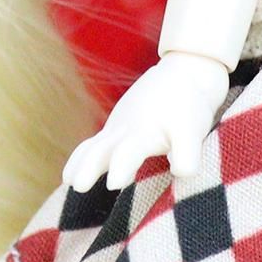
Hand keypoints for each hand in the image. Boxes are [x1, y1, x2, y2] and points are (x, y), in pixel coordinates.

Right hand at [62, 50, 229, 191]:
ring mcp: (115, 129)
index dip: (122, 166)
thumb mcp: (193, 130)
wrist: (182, 76)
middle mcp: (124, 131)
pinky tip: (70, 176)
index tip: (114, 183)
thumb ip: (187, 153)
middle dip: (89, 166)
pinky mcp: (113, 131)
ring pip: (92, 147)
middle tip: (77, 185)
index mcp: (144, 132)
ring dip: (79, 163)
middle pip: (101, 149)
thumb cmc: (187, 107)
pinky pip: (91, 145)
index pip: (129, 151)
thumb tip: (179, 173)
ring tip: (69, 181)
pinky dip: (80, 158)